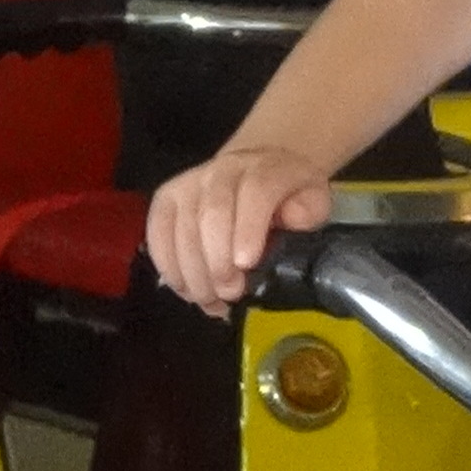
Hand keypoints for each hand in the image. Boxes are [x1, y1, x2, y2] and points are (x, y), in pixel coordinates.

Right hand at [146, 141, 336, 312]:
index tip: (246, 264)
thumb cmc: (288, 195)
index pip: (255, 193)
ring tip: (211, 301)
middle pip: (212, 213)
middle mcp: (222, 171)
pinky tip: (187, 289)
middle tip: (230, 293)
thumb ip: (308, 211)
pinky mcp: (166, 198)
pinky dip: (168, 266)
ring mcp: (189, 183)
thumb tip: (292, 220)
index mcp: (264, 170)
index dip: (248, 229)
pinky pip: (157, 233)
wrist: (258, 169)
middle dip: (218, 261)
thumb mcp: (312, 200)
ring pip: (181, 227)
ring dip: (193, 272)